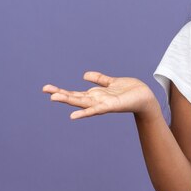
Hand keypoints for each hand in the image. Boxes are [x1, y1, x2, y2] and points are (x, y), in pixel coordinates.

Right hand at [42, 71, 158, 119]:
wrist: (145, 97)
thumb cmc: (130, 91)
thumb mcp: (111, 82)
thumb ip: (99, 79)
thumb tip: (84, 75)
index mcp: (96, 95)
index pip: (75, 93)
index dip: (61, 90)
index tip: (46, 88)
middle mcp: (97, 100)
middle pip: (75, 97)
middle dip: (60, 94)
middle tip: (45, 90)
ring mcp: (103, 104)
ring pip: (82, 103)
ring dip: (68, 101)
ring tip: (54, 98)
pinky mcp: (111, 106)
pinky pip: (96, 110)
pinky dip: (85, 113)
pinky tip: (73, 115)